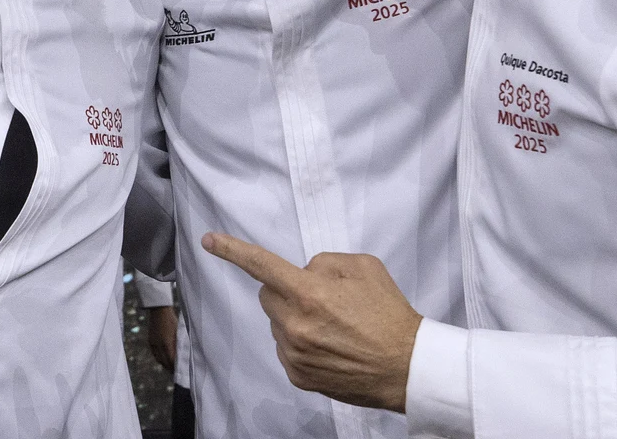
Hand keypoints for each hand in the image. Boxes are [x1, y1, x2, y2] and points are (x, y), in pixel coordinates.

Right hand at [146, 305, 177, 371]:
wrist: (159, 310)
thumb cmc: (172, 320)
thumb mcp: (178, 332)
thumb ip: (179, 344)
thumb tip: (182, 356)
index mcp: (167, 343)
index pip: (171, 361)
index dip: (175, 368)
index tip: (180, 372)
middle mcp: (159, 345)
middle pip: (164, 362)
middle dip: (170, 368)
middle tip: (176, 373)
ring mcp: (153, 343)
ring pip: (159, 359)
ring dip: (164, 364)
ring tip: (170, 367)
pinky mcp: (150, 341)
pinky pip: (155, 353)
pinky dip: (159, 358)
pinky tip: (164, 359)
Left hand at [203, 232, 419, 412]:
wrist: (407, 367)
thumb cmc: (388, 314)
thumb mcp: (363, 267)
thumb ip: (324, 263)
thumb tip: (303, 272)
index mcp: (310, 293)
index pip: (262, 266)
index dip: (232, 250)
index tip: (209, 241)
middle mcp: (296, 325)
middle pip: (267, 295)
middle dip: (286, 290)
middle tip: (319, 298)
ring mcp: (294, 354)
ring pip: (277, 323)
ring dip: (294, 318)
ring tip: (333, 326)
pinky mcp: (298, 376)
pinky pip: (285, 348)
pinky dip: (300, 342)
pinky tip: (330, 345)